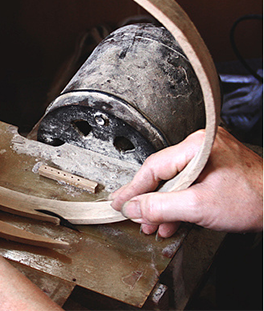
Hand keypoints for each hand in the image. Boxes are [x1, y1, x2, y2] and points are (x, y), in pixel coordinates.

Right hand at [110, 127, 262, 237]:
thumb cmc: (254, 200)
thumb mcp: (198, 207)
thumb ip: (160, 207)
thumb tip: (132, 207)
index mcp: (197, 146)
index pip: (153, 167)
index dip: (134, 189)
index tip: (120, 203)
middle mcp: (203, 146)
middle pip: (163, 174)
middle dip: (150, 201)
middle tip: (136, 218)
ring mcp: (212, 156)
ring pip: (176, 181)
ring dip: (165, 205)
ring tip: (156, 225)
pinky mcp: (219, 168)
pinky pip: (191, 183)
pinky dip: (181, 202)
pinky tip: (175, 219)